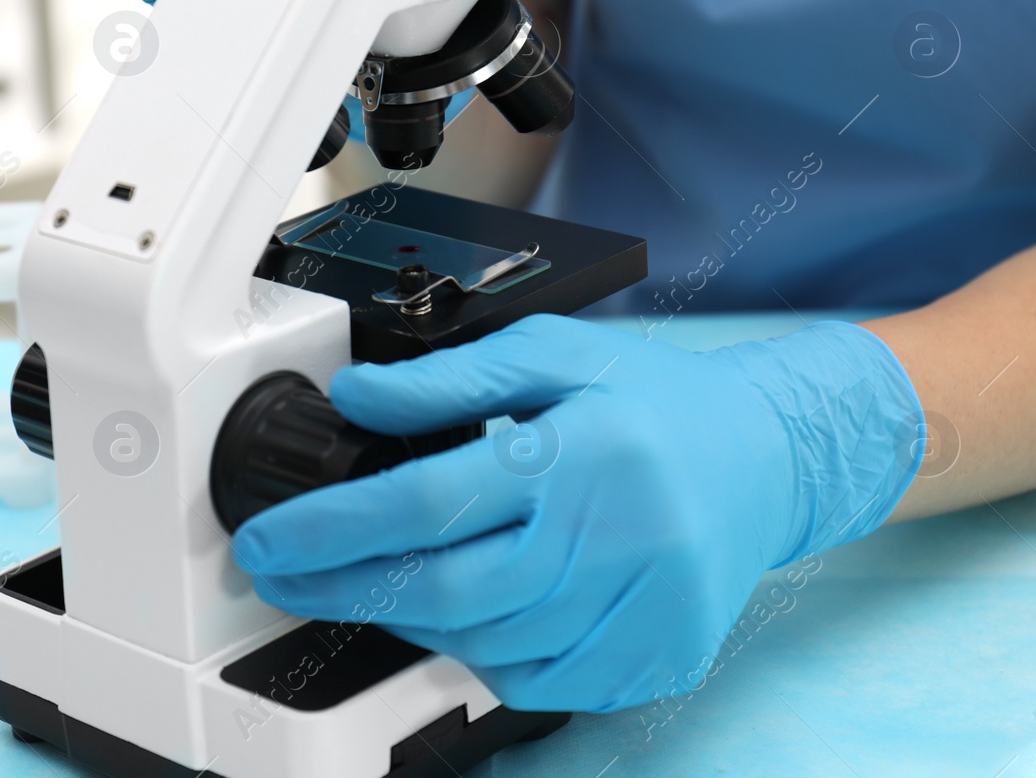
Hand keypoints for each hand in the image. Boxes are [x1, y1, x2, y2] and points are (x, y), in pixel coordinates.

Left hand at [230, 314, 923, 711]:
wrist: (768, 459)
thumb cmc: (656, 402)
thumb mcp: (554, 352)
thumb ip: (449, 376)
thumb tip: (354, 396)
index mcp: (580, 452)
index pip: (427, 502)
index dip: (330, 530)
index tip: (267, 541)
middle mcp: (614, 538)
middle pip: (444, 591)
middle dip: (342, 590)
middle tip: (282, 577)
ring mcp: (640, 613)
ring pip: (483, 645)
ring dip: (411, 618)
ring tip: (382, 576)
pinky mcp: (654, 661)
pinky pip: (536, 683)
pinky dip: (482, 652)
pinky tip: (470, 609)